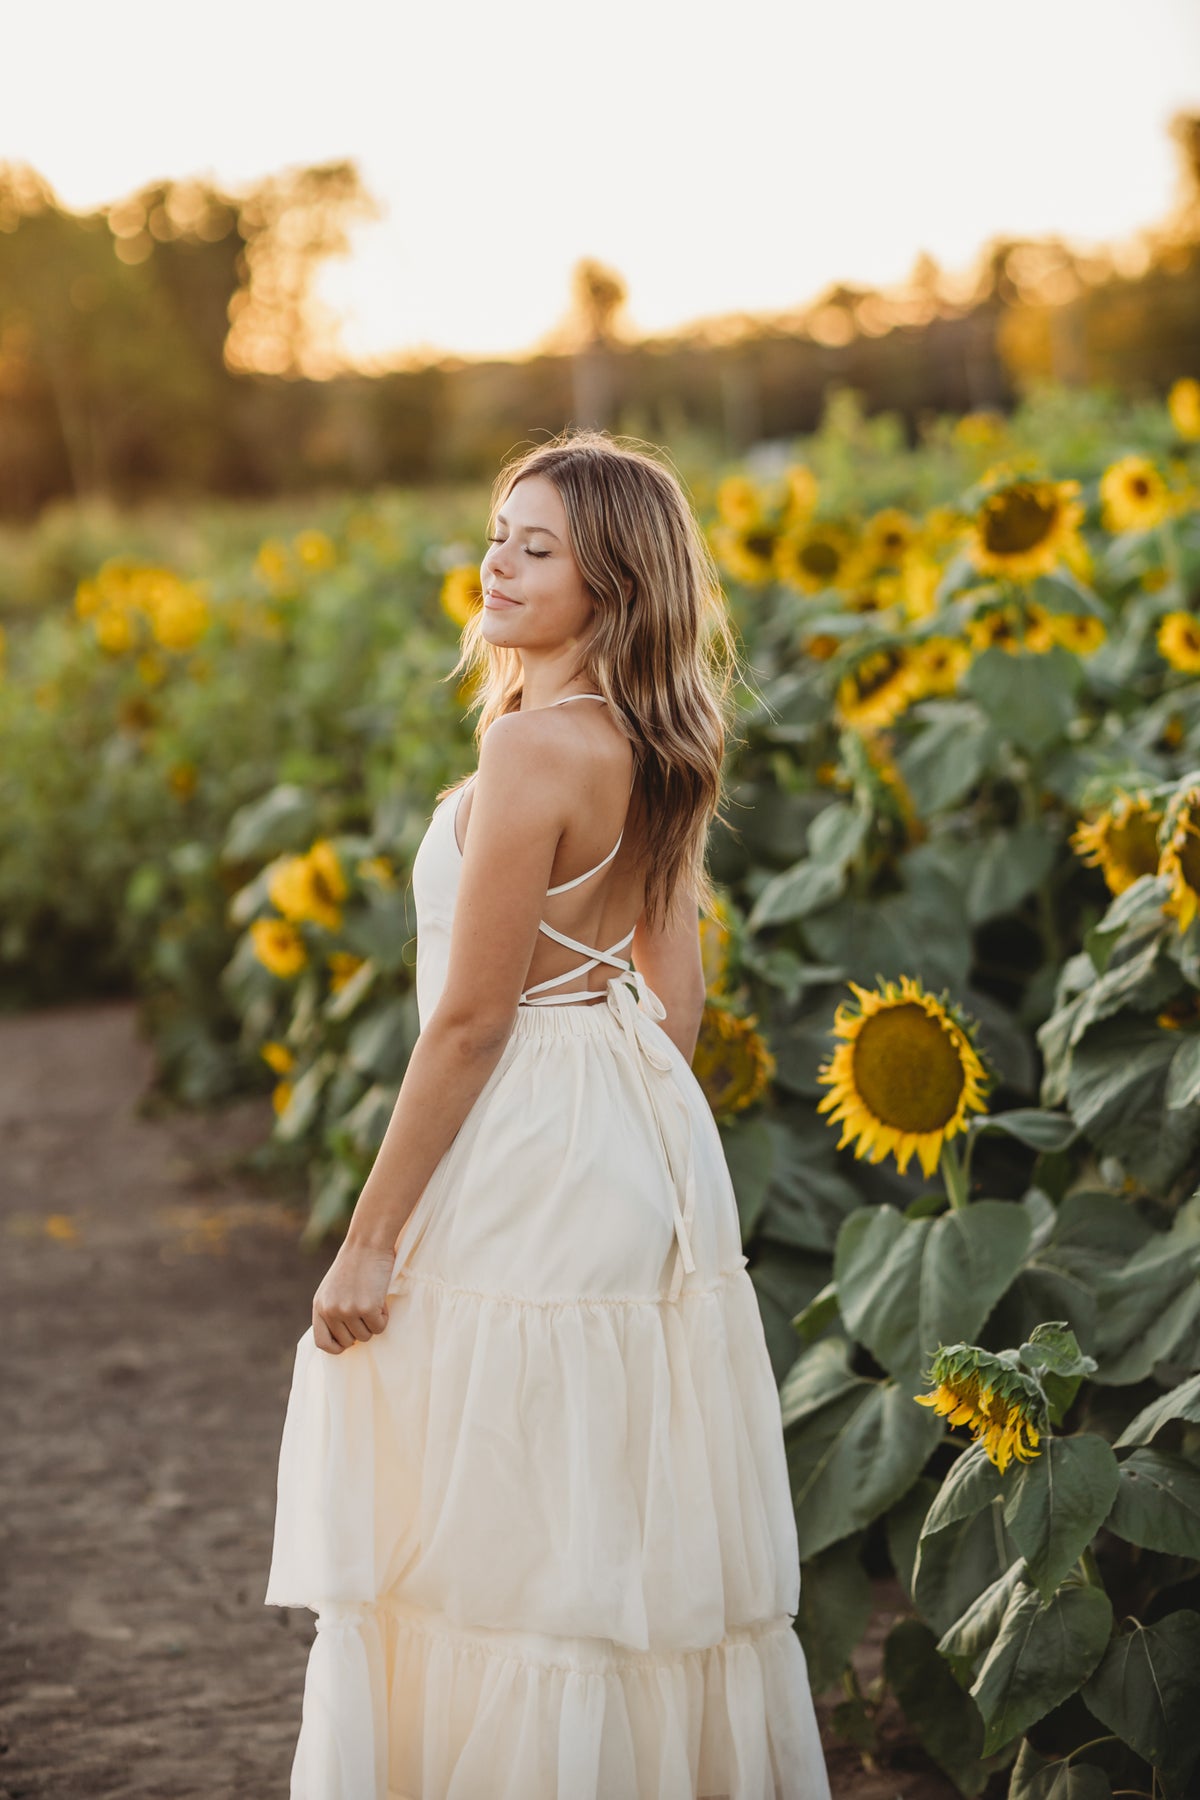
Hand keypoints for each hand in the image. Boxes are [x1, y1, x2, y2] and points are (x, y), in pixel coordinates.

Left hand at [312, 1240, 395, 1354]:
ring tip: (373, 1299)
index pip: (322, 1342)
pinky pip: (379, 1327)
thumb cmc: (355, 1264)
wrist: (367, 1244)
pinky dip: (384, 1316)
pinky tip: (380, 1298)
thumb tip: (342, 1338)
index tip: (349, 1341)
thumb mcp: (333, 1288)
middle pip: (349, 1341)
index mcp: (319, 1306)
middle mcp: (330, 1311)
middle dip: (360, 1330)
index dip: (337, 1346)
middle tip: (366, 1310)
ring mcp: (348, 1311)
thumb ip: (332, 1310)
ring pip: (365, 1336)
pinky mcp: (366, 1308)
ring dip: (373, 1322)